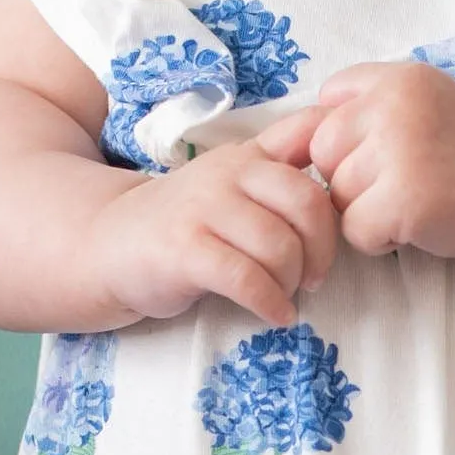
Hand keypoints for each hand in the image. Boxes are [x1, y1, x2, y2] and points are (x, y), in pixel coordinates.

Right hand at [86, 139, 339, 326]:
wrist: (109, 245)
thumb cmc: (187, 222)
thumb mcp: (234, 185)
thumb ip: (281, 168)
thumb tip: (345, 155)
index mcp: (249, 156)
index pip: (310, 140)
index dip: (341, 172)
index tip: (345, 213)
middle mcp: (228, 173)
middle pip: (307, 203)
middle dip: (323, 248)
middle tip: (315, 276)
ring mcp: (203, 208)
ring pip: (279, 245)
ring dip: (293, 281)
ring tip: (286, 295)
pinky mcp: (184, 250)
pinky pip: (247, 279)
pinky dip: (271, 303)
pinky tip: (275, 315)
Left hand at [255, 65, 454, 264]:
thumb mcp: (429, 103)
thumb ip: (374, 106)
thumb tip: (299, 137)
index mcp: (399, 78)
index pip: (329, 98)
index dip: (346, 133)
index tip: (380, 150)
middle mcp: (396, 107)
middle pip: (323, 150)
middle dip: (349, 174)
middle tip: (396, 184)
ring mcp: (401, 153)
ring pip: (336, 193)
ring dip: (365, 209)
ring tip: (412, 203)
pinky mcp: (405, 201)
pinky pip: (355, 230)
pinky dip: (378, 239)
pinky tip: (414, 227)